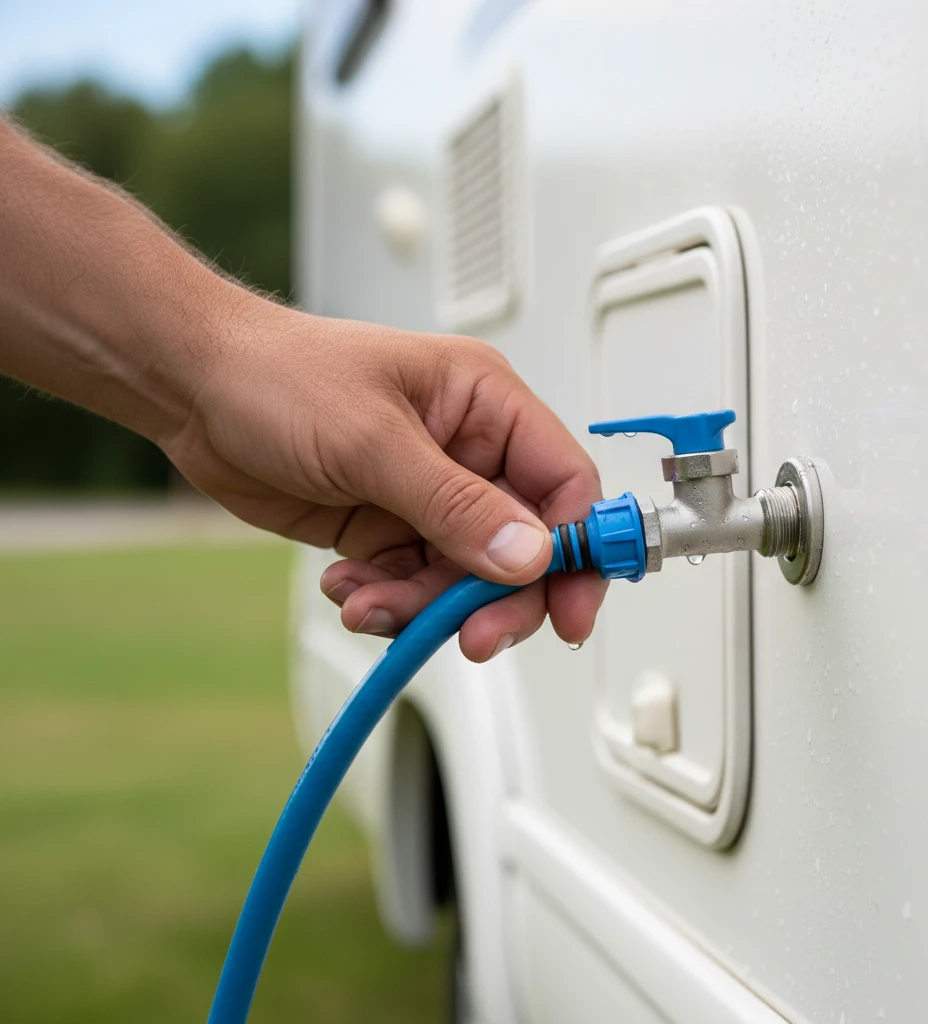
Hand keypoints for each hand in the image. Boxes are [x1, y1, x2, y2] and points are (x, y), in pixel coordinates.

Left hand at [164, 300, 607, 660]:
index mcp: (486, 404)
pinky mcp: (390, 528)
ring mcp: (428, 495)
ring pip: (464, 576)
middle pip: (524, 546)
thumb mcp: (373, 440)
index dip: (579, 550)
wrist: (196, 391)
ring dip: (426, 605)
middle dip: (497, 596)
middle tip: (473, 635)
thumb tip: (531, 555)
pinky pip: (414, 584)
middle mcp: (468, 453)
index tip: (572, 608)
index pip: (563, 483)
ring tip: (372, 605)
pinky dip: (388, 601)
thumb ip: (456, 505)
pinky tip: (349, 589)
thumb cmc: (280, 376)